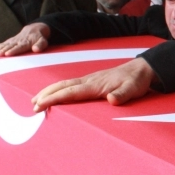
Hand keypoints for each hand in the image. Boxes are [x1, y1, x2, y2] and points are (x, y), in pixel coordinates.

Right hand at [0, 23, 50, 55]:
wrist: (33, 29)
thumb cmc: (39, 38)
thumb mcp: (43, 41)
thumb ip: (40, 45)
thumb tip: (36, 49)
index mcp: (26, 42)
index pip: (19, 47)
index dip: (13, 50)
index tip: (7, 54)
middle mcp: (18, 41)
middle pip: (9, 46)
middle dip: (3, 50)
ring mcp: (12, 41)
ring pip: (3, 45)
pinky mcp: (9, 41)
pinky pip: (0, 44)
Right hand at [32, 58, 156, 111]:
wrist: (142, 69)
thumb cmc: (137, 81)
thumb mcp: (133, 89)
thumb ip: (122, 94)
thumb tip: (111, 99)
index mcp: (95, 84)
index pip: (70, 92)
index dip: (54, 99)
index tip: (40, 105)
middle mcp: (89, 80)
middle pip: (62, 86)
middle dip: (46, 95)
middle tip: (32, 105)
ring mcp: (90, 79)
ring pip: (65, 84)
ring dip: (50, 91)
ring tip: (36, 100)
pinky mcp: (93, 81)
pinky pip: (72, 85)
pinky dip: (60, 89)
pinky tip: (57, 94)